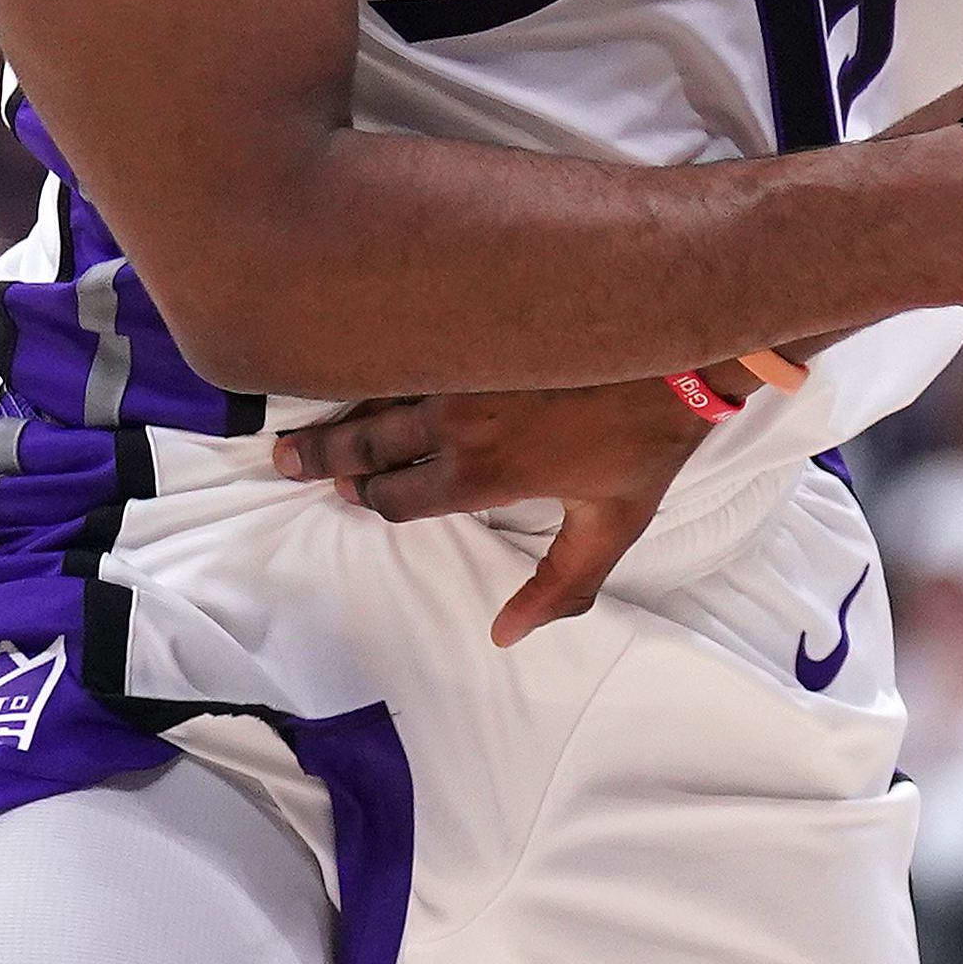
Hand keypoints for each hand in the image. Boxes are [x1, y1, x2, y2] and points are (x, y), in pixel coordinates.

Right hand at [276, 378, 716, 644]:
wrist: (676, 352)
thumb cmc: (646, 445)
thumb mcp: (612, 528)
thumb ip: (560, 586)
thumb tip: (506, 636)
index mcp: (483, 473)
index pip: (398, 498)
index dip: (371, 500)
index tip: (354, 497)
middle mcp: (458, 422)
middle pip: (368, 445)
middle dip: (325, 458)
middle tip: (285, 460)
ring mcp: (462, 368)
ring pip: (377, 394)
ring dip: (337, 412)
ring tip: (303, 419)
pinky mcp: (477, 327)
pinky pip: (408, 347)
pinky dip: (376, 358)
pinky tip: (357, 354)